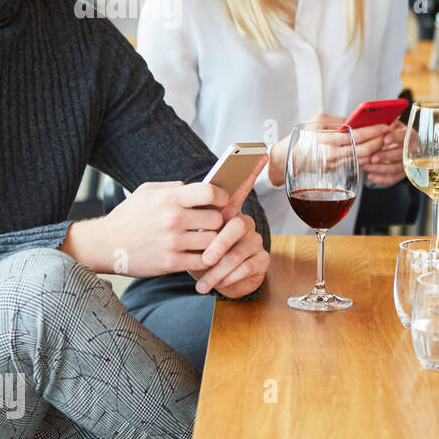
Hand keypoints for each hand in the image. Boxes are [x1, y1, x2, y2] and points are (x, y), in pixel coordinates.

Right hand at [64, 181, 230, 277]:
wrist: (105, 245)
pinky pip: (203, 261)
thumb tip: (199, 187)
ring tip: (205, 239)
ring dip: (212, 241)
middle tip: (211, 224)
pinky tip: (199, 254)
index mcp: (169, 198)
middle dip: (217, 221)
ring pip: (213, 241)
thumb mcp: (146, 192)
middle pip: (216, 219)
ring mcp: (173, 242)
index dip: (222, 197)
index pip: (210, 192)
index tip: (222, 202)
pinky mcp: (171, 263)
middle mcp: (173, 219)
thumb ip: (174, 187)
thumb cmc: (128, 217)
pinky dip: (205, 258)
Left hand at [190, 153, 269, 297]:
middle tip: (206, 258)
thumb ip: (183, 211)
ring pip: (242, 250)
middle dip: (221, 244)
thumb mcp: (183, 232)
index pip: (238, 188)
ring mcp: (254, 241)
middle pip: (238, 225)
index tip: (259, 153)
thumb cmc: (191, 252)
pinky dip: (231, 278)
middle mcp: (244, 223)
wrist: (207, 280)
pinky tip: (217, 285)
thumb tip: (178, 191)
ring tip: (204, 280)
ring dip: (221, 268)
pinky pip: (249, 267)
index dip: (249, 171)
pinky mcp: (261, 260)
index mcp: (225, 213)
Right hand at [269, 112, 381, 185]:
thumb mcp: (318, 121)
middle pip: (363, 149)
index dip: (373, 131)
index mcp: (326, 140)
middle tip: (390, 133)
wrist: (289, 158)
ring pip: (362, 158)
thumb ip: (339, 121)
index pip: (355, 136)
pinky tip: (376, 149)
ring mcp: (335, 165)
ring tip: (386, 140)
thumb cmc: (304, 136)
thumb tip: (359, 121)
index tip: (385, 125)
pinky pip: (356, 163)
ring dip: (377, 150)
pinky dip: (368, 156)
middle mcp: (331, 155)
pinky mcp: (337, 171)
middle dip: (379, 141)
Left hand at [365, 122, 408, 185]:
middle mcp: (413, 150)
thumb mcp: (392, 125)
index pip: (406, 136)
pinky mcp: (403, 173)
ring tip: (366, 166)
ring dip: (380, 168)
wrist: (399, 143)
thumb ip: (386, 127)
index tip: (384, 139)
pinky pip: (393, 179)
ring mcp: (409, 163)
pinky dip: (381, 179)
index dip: (395, 138)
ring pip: (397, 168)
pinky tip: (370, 176)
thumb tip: (377, 127)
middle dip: (386, 156)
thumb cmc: (393, 133)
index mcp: (411, 136)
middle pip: (402, 155)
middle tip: (372, 158)